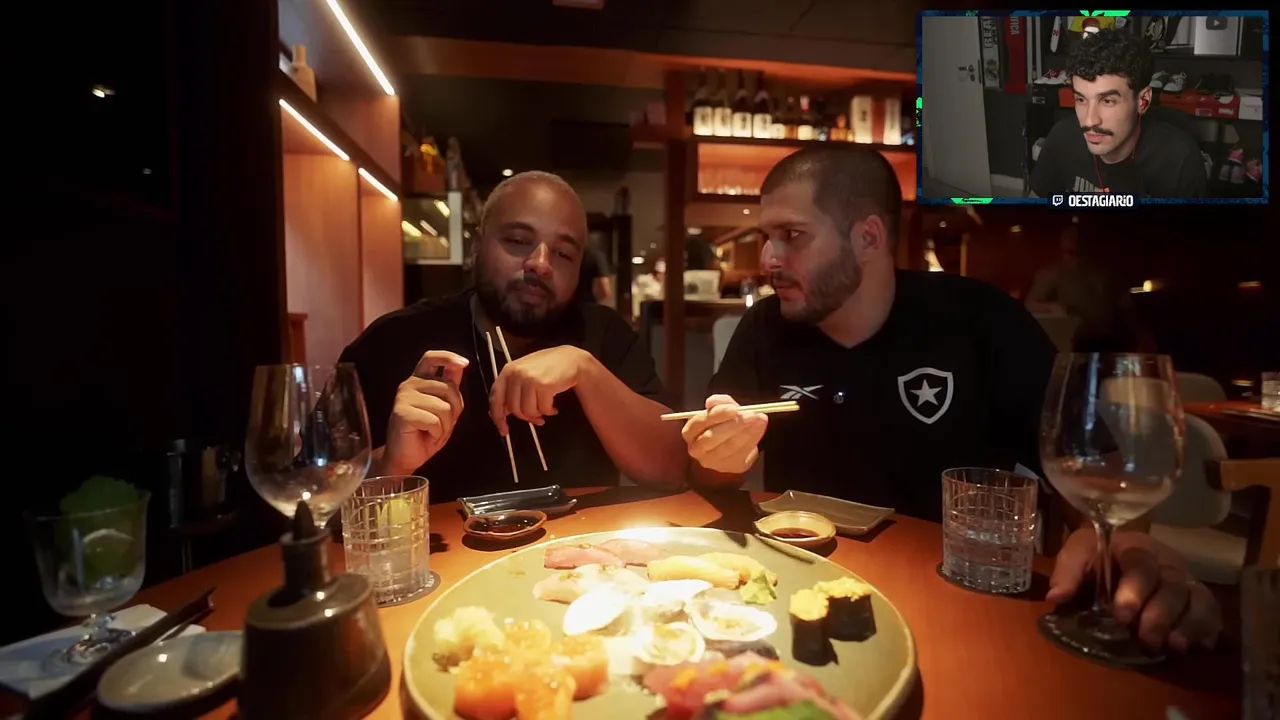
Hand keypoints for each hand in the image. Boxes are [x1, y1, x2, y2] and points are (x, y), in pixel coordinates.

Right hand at [382, 351, 468, 474]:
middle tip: (442, 424)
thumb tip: (460, 366)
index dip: (448, 357)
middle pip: (449, 388)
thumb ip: (450, 387)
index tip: (465, 363)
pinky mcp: (402, 412)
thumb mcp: (444, 408)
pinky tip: (427, 435)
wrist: (405, 457)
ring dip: (445, 425)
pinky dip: (437, 433)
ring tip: (433, 431)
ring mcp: (404, 397)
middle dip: (454, 410)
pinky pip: (434, 421)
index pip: (432, 358)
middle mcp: (410, 384)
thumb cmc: (425, 433)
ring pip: (444, 407)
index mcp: (420, 380)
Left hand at [488, 345, 588, 435]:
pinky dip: (548, 411)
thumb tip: (503, 412)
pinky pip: (542, 409)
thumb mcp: (525, 373)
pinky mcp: (544, 384)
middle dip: (526, 417)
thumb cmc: (548, 367)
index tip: (503, 430)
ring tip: (546, 407)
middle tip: (536, 418)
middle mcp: (516, 373)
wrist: (570, 359)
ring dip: (538, 414)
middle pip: (514, 409)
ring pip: (528, 411)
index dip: (498, 417)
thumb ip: (512, 390)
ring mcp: (529, 378)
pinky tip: (553, 406)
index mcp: (508, 371)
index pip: (496, 398)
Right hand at [681, 394, 767, 473]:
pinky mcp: (729, 466)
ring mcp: (712, 462)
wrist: (731, 445)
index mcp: (690, 432)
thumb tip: (711, 402)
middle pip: (712, 438)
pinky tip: (759, 428)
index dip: (717, 414)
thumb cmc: (722, 423)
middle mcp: (697, 450)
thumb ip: (719, 402)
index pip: (700, 422)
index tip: (735, 408)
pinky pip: (741, 453)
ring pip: (729, 446)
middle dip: (733, 425)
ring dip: (747, 431)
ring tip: (759, 418)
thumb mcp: (721, 410)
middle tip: (751, 415)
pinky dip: (752, 439)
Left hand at [1048, 527, 1221, 651]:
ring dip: (1188, 624)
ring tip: (1173, 646)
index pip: (1141, 564)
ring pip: (1198, 599)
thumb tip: (1056, 597)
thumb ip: (1067, 572)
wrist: (1121, 548)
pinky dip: (1207, 628)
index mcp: (1135, 547)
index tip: (1122, 615)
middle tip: (1147, 638)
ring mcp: (1185, 579)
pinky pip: (1212, 611)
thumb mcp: (1078, 554)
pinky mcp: (1198, 597)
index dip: (1134, 589)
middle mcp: (1166, 562)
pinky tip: (1198, 646)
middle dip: (1161, 614)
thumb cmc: (1098, 554)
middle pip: (1173, 586)